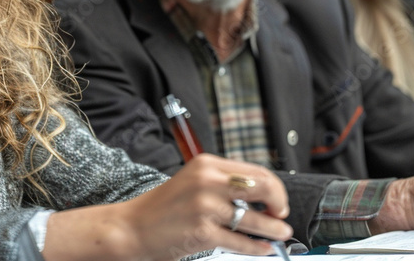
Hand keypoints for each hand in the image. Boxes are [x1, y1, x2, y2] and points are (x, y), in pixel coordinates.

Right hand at [43, 154, 292, 260]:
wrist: (131, 228)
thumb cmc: (163, 208)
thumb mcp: (192, 181)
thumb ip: (222, 183)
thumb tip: (261, 195)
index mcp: (207, 164)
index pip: (256, 171)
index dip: (274, 188)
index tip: (278, 200)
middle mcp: (207, 181)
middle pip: (262, 188)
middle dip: (279, 203)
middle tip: (281, 214)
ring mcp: (205, 207)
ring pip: (255, 219)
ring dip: (274, 229)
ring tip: (280, 234)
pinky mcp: (202, 232)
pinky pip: (241, 241)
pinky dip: (257, 247)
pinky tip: (264, 248)